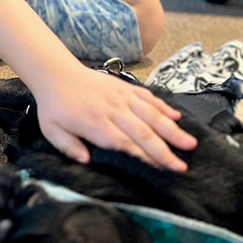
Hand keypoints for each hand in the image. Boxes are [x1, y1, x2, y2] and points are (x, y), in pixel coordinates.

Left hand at [35, 67, 197, 171]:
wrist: (57, 73)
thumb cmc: (55, 106)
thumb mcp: (51, 130)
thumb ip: (68, 146)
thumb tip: (85, 161)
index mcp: (95, 123)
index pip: (124, 143)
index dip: (144, 156)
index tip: (160, 168)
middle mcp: (113, 110)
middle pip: (143, 132)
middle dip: (164, 150)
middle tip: (182, 166)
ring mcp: (122, 97)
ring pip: (151, 115)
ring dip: (172, 130)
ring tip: (190, 143)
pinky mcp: (125, 88)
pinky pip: (148, 98)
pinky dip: (163, 107)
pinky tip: (177, 118)